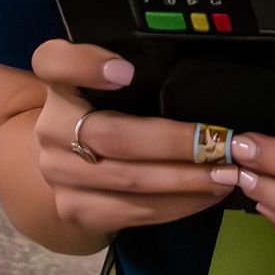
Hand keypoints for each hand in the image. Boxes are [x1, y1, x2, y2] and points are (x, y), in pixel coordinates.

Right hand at [30, 40, 226, 239]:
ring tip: (225, 174)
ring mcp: (57, 173)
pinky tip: (204, 196)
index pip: (54, 63)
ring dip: (186, 181)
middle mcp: (49, 127)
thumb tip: (195, 73)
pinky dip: (176, 205)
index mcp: (57, 81)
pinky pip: (132, 212)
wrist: (68, 163)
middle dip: (175, 143)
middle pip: (114, 134)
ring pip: (129, 179)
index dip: (87, 66)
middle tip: (222, 144)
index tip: (126, 72)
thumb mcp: (109, 81)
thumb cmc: (104, 110)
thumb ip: (136, 69)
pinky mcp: (73, 210)